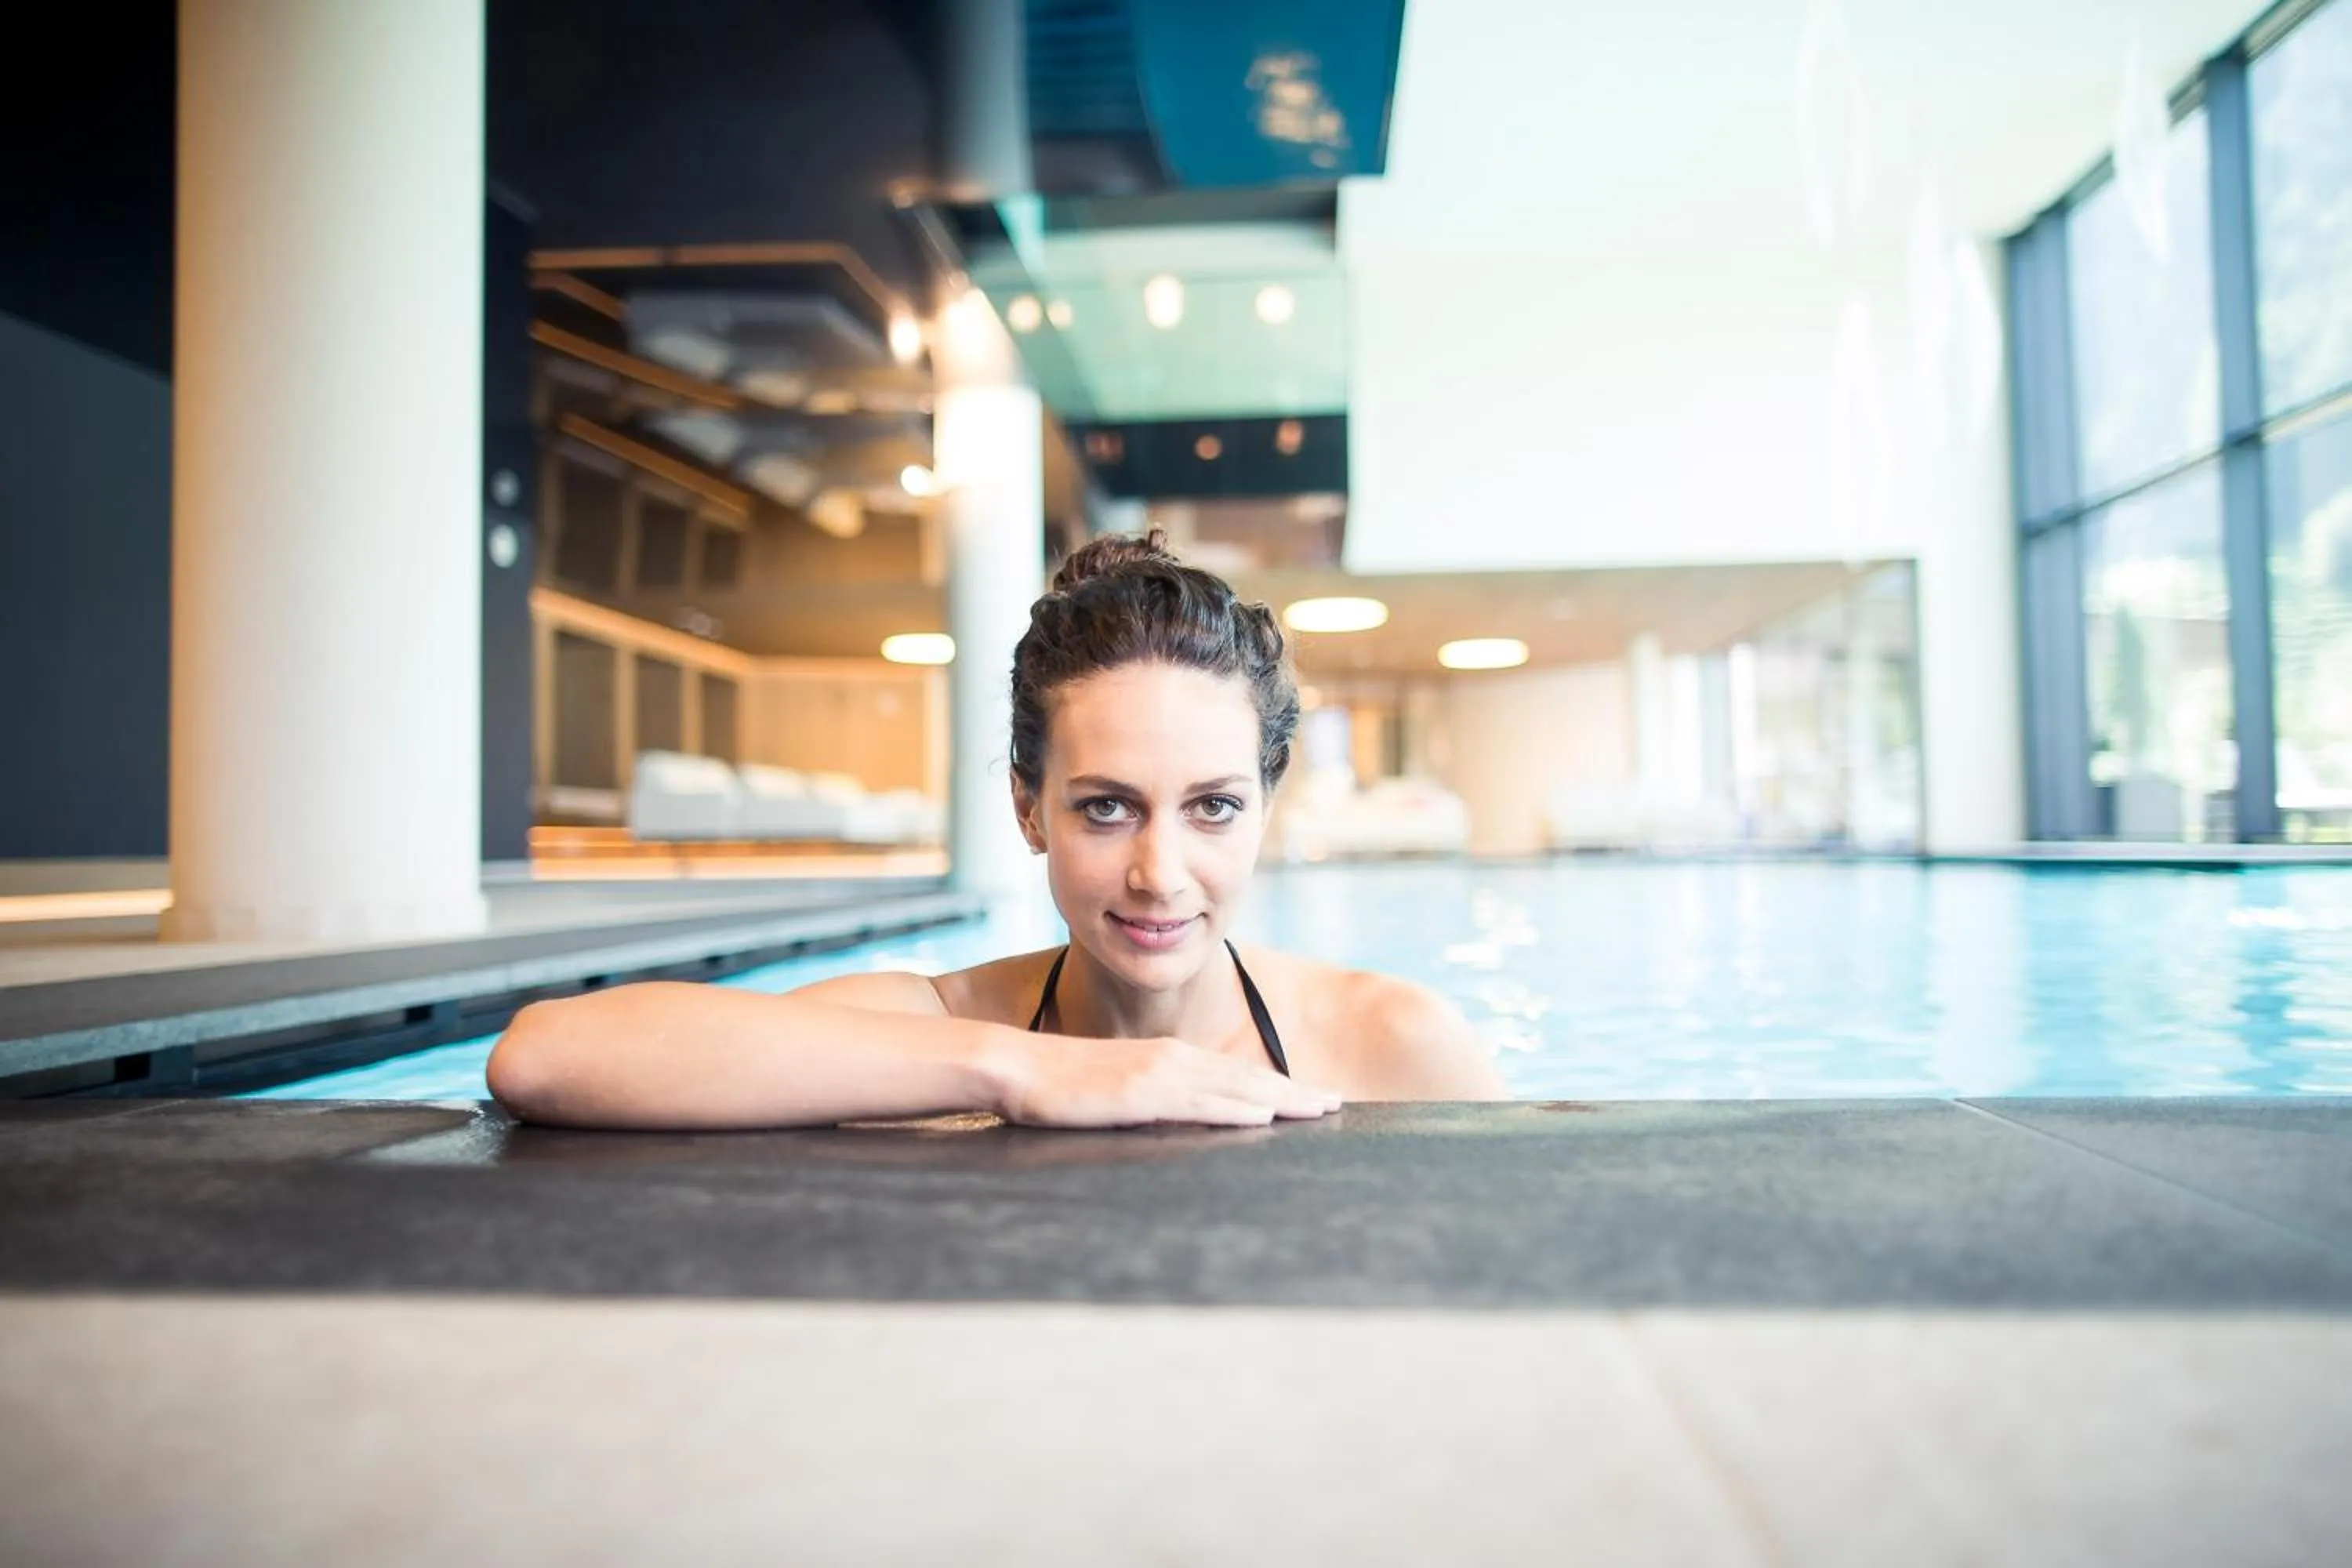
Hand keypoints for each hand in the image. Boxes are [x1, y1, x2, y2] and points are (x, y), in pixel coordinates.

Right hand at [990, 1032, 1342, 1128]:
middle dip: (1294, 1091)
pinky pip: (1200, 1101)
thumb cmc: (1057, 1084)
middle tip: (1337, 1102)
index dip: (1276, 1085)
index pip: (1234, 1075)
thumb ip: (1147, 1101)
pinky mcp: (1142, 1091)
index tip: (1311, 1097)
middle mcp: (1172, 1060)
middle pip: (1246, 1077)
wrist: (1015, 1067)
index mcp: (1167, 1058)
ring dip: (1281, 1097)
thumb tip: (1172, 1119)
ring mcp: (1159, 1073)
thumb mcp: (1114, 1091)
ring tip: (1319, 1108)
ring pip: (1234, 1086)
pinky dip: (1238, 1106)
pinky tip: (1265, 1114)